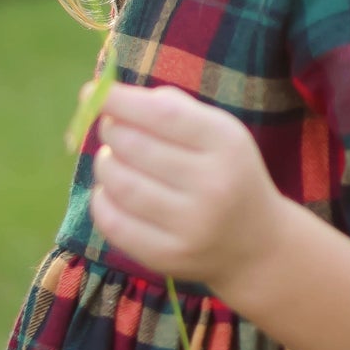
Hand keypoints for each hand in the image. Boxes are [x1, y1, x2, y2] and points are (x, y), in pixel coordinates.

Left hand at [88, 78, 286, 294]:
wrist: (258, 246)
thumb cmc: (229, 175)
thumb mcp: (221, 134)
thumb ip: (175, 108)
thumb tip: (111, 97)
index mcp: (226, 145)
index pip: (163, 115)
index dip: (120, 101)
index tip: (91, 92)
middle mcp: (212, 186)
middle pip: (136, 147)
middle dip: (111, 131)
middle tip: (110, 128)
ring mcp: (190, 226)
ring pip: (120, 183)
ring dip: (104, 164)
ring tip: (111, 159)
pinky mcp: (167, 257)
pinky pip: (113, 222)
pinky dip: (101, 200)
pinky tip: (110, 191)